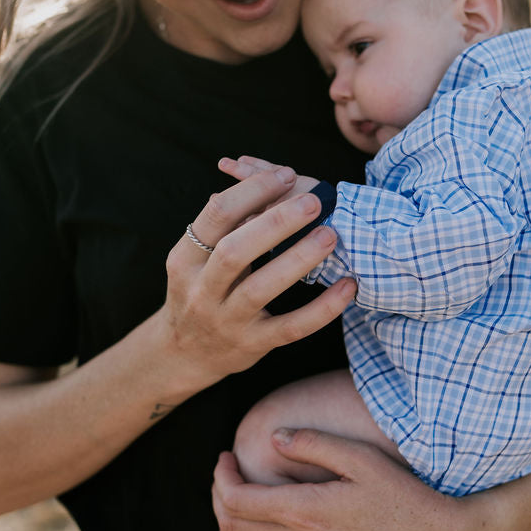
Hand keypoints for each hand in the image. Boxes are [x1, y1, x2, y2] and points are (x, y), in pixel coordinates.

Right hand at [162, 166, 355, 384]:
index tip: (286, 176)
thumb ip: (223, 225)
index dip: (252, 190)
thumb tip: (255, 179)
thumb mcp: (196, 258)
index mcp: (186, 258)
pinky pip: (291, 327)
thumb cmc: (199, 291)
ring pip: (261, 288)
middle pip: (235, 250)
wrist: (183, 354)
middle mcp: (201, 289)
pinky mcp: (253, 345)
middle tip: (314, 201)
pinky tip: (348, 286)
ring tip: (330, 234)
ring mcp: (226, 320)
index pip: (215, 215)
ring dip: (299, 258)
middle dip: (276, 222)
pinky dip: (322, 308)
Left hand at [212, 429, 505, 530]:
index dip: (220, 477)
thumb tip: (274, 438)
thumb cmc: (403, 494)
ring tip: (235, 506)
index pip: (236, 501)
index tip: (224, 457)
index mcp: (305, 510)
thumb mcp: (360, 458)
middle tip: (226, 473)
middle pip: (233, 528)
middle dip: (219, 497)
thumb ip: (313, 444)